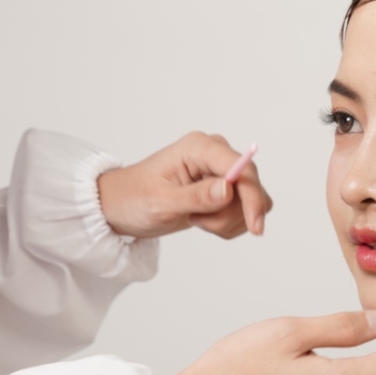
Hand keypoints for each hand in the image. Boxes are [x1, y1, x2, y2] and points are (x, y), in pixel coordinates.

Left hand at [97, 132, 271, 237]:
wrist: (121, 205)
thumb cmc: (133, 198)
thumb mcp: (160, 203)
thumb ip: (197, 197)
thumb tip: (229, 189)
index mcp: (200, 148)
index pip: (242, 169)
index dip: (253, 197)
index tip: (254, 226)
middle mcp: (215, 154)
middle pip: (250, 186)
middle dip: (231, 214)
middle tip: (199, 223)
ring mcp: (222, 170)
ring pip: (250, 201)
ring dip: (226, 221)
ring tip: (195, 220)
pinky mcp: (225, 187)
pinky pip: (244, 209)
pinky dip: (228, 224)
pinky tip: (203, 221)